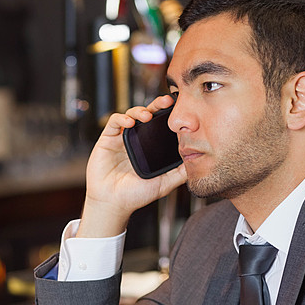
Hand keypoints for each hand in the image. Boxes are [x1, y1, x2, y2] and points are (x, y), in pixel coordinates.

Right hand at [78, 95, 186, 237]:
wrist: (113, 204)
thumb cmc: (135, 196)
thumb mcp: (164, 184)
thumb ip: (180, 174)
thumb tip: (197, 163)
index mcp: (149, 147)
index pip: (160, 125)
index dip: (168, 115)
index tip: (180, 109)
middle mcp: (136, 140)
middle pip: (148, 114)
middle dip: (157, 105)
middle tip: (167, 101)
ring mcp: (122, 139)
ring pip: (131, 114)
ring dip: (140, 111)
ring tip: (147, 116)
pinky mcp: (107, 139)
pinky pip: (114, 122)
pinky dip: (122, 118)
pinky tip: (130, 123)